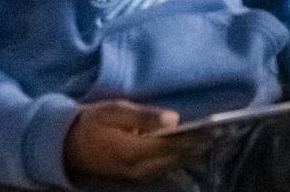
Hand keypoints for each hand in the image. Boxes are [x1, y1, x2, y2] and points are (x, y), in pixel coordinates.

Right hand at [63, 100, 210, 182]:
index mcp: (134, 150)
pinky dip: (180, 158)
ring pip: (174, 165)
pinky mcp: (139, 177)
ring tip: (210, 139)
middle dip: (198, 145)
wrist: (68, 147)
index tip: (215, 127)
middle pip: (178, 157)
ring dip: (192, 153)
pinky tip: (189, 149)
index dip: (195, 136)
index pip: (174, 144)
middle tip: (220, 132)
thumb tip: (174, 118)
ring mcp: (140, 176)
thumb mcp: (112, 111)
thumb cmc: (91, 123)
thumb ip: (143, 116)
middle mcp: (141, 168)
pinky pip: (166, 168)